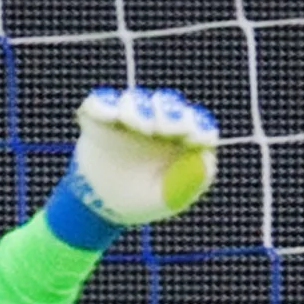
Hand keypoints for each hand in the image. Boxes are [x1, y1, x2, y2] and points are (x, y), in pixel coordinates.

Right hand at [69, 87, 219, 225]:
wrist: (102, 204)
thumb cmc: (144, 199)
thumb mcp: (167, 198)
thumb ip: (187, 182)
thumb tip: (204, 160)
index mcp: (183, 139)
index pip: (198, 122)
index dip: (197, 125)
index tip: (191, 138)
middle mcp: (158, 120)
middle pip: (168, 104)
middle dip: (168, 112)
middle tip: (162, 128)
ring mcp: (128, 116)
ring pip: (137, 100)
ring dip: (138, 108)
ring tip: (134, 124)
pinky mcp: (100, 116)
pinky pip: (102, 102)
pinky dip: (105, 104)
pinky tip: (111, 115)